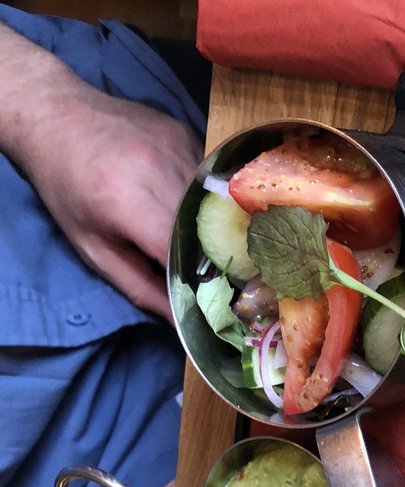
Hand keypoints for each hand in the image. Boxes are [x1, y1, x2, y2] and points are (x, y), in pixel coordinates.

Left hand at [0, 23, 203, 319]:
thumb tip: (179, 319)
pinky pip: (210, 178)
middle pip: (206, 228)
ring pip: (214, 202)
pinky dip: (207, 198)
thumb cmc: (67, 188)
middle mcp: (158, 170)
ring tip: (203, 241)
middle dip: (210, 257)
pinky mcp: (186, 134)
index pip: (184, 253)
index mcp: (129, 202)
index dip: (197, 280)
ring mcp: (176, 147)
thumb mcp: (93, 247)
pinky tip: (192, 204)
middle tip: (212, 277)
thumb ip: (139, 287)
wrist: (56, 115)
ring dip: (212, 226)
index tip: (205, 298)